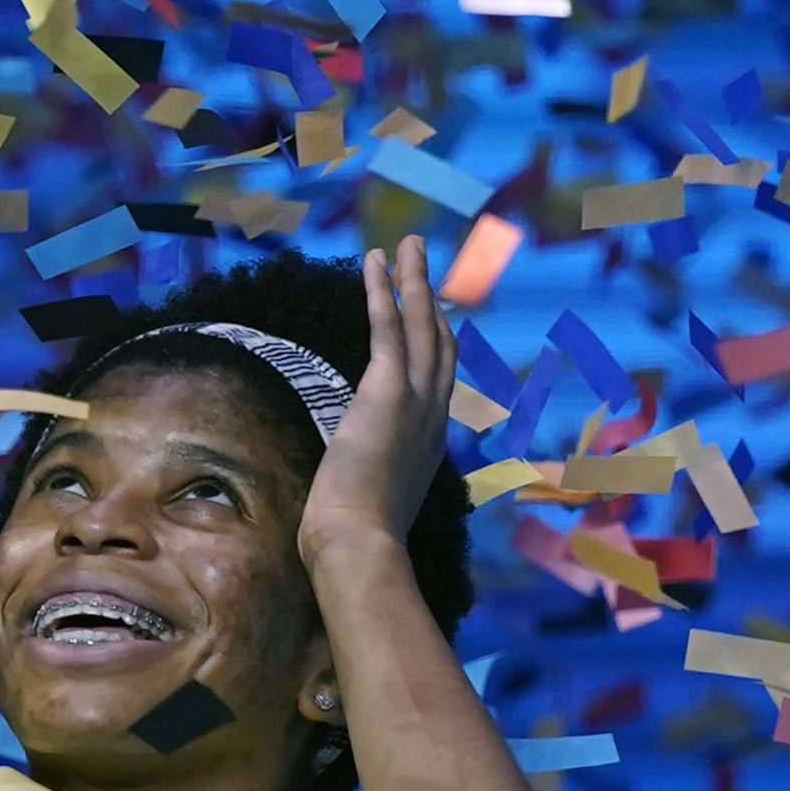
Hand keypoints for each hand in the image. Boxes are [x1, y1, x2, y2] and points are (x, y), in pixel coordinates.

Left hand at [298, 236, 457, 560]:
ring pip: (422, 324)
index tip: (433, 319)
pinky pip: (389, 326)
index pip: (438, 383)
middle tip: (423, 264)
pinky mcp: (388, 392)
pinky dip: (384, 289)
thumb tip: (348, 485)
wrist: (359, 546)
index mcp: (428, 444)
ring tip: (407, 245)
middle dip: (433, 299)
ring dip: (414, 280)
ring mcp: (416, 402)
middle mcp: (432, 417)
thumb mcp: (370, 501)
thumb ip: (369, 480)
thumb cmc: (355, 538)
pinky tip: (376, 260)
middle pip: (441, 343)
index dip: (436, 345)